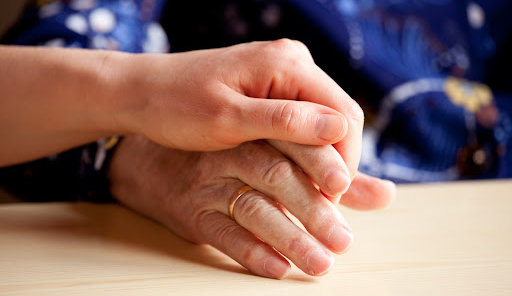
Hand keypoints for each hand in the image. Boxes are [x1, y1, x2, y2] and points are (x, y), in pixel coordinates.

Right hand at [109, 136, 393, 278]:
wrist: (154, 162)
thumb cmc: (228, 155)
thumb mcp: (273, 151)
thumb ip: (328, 174)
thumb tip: (385, 194)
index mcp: (256, 130)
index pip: (294, 142)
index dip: (322, 163)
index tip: (348, 189)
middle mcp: (231, 153)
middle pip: (276, 176)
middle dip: (312, 208)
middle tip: (343, 239)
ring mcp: (208, 183)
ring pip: (252, 207)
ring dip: (288, 237)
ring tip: (320, 264)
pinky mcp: (191, 212)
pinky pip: (221, 234)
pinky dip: (250, 251)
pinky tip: (277, 267)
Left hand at [110, 39, 362, 178]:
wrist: (140, 91)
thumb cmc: (175, 104)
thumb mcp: (228, 119)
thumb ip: (285, 122)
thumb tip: (340, 129)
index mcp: (287, 63)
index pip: (343, 115)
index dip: (344, 160)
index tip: (331, 199)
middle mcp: (292, 61)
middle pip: (338, 117)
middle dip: (336, 161)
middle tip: (325, 205)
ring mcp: (281, 73)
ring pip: (321, 120)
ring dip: (321, 157)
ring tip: (312, 195)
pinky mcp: (270, 86)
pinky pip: (301, 118)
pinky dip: (303, 148)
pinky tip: (297, 174)